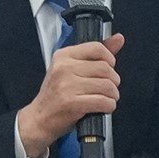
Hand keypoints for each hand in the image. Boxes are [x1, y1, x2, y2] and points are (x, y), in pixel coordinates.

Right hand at [18, 34, 122, 152]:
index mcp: (63, 56)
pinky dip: (109, 106)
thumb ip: (96, 54)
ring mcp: (67, 86)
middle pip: (105, 68)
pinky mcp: (72, 103)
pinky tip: (103, 107)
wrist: (39, 119)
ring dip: (113, 95)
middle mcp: (64, 68)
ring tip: (106, 98)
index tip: (108, 68)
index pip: (97, 48)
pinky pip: (103, 102)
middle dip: (113, 81)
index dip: (109, 59)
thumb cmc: (56, 95)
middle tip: (108, 88)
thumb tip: (118, 38)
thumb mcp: (71, 69)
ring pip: (107, 86)